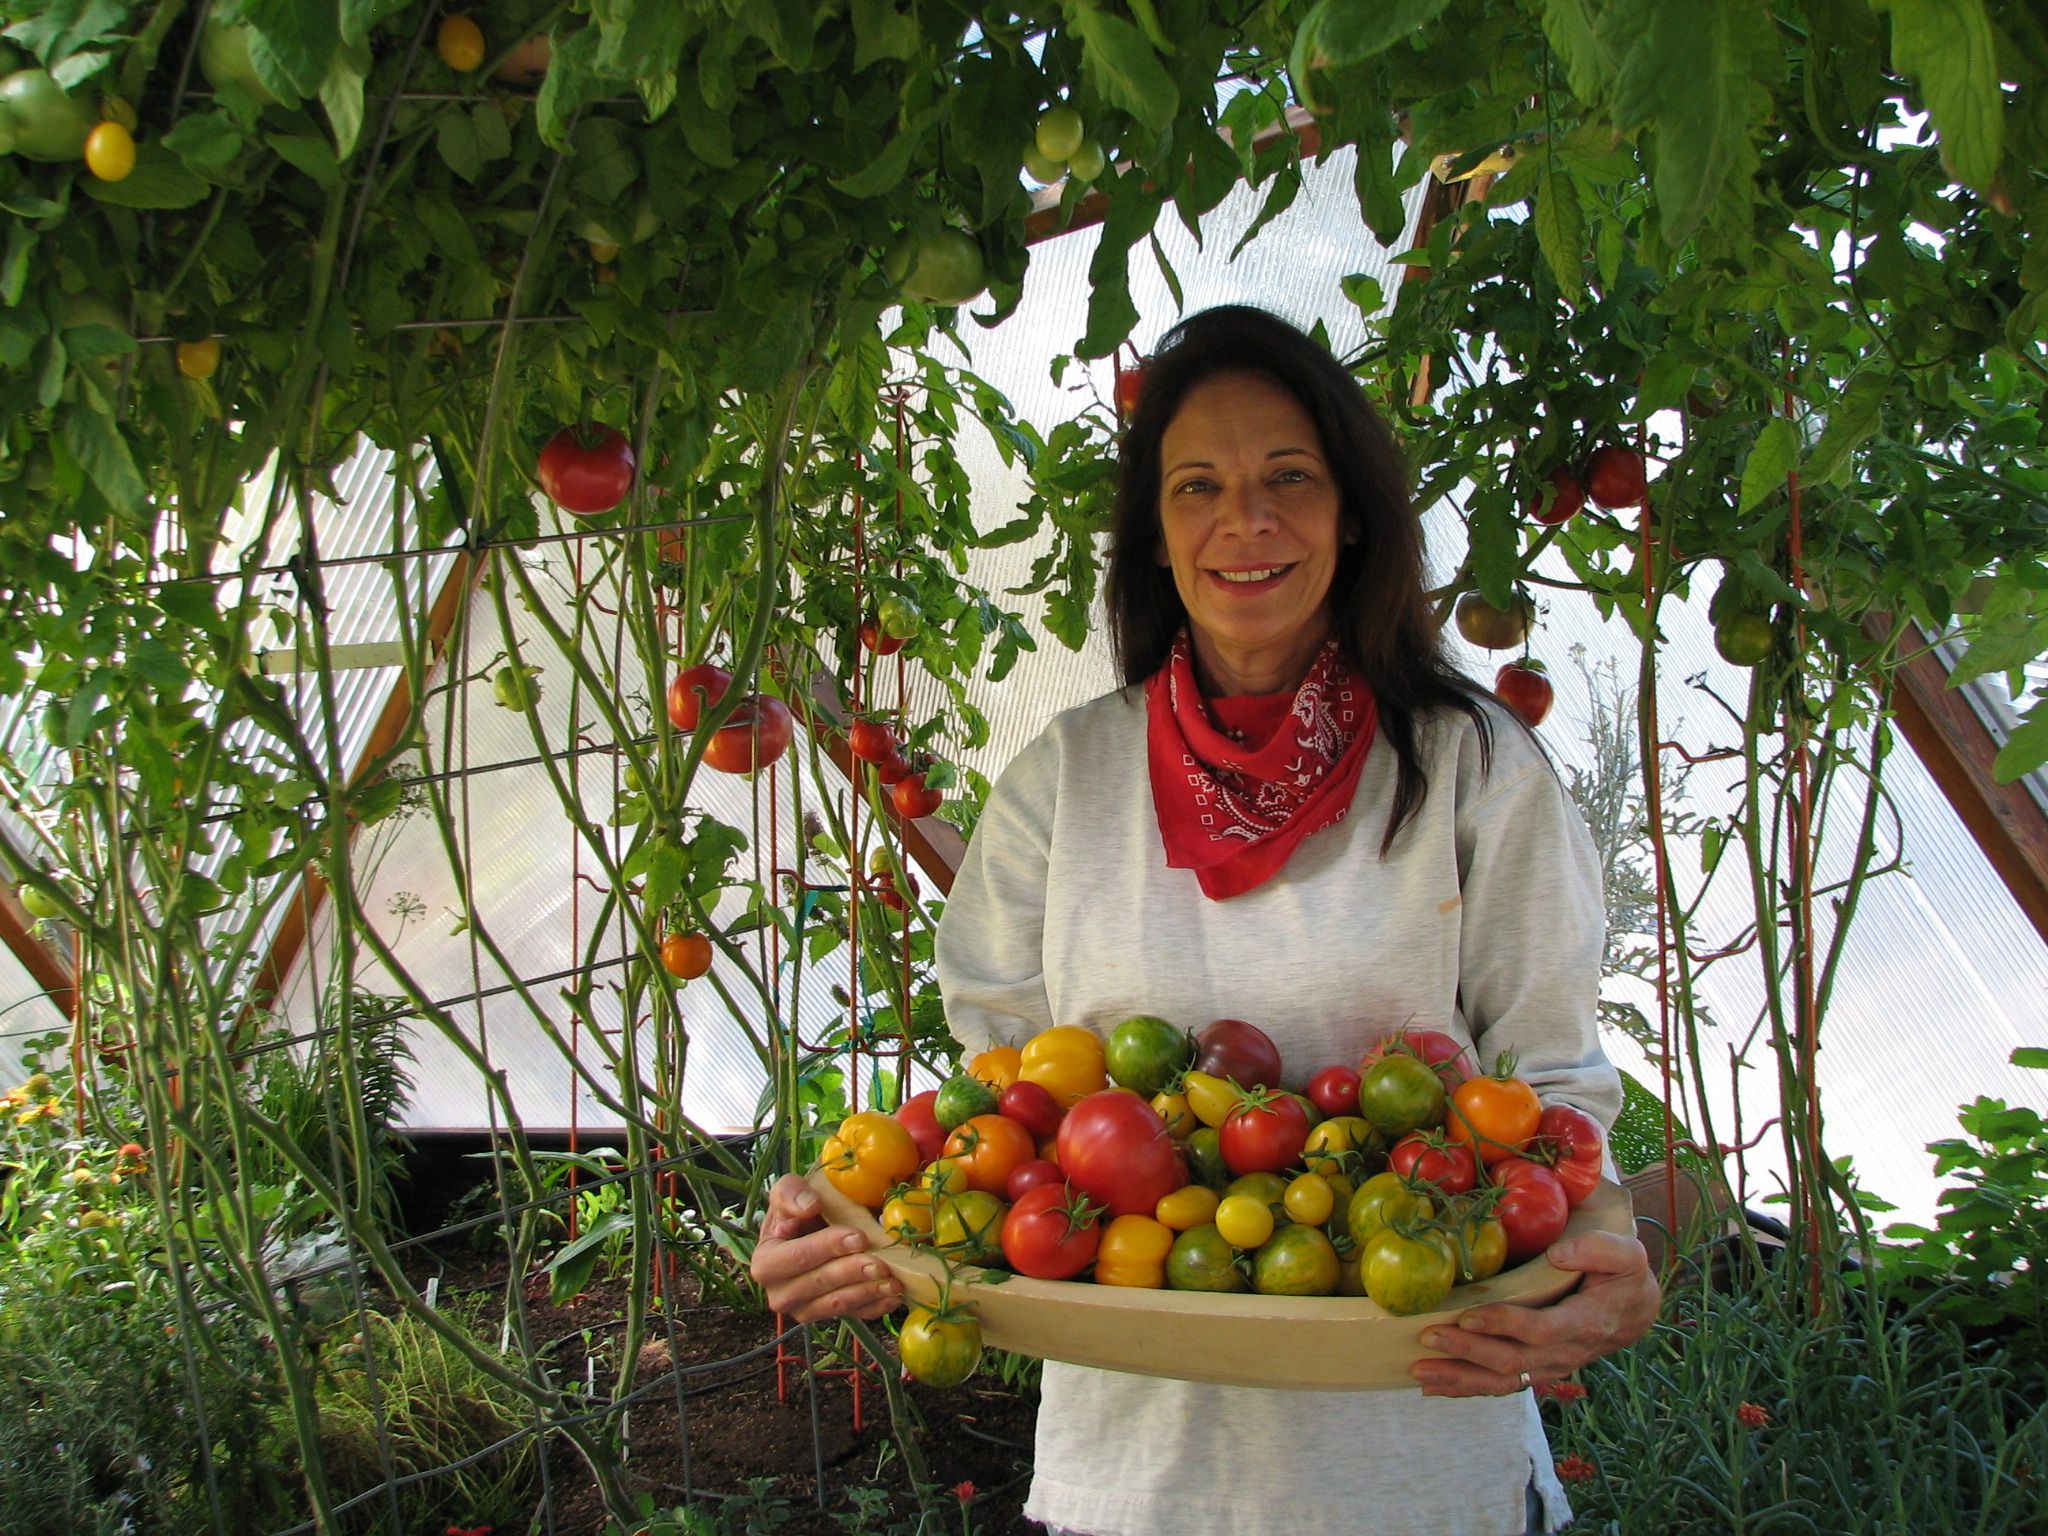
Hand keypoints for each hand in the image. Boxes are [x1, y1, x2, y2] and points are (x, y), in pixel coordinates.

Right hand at [749, 1174, 904, 1323]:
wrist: (808, 1231)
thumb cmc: (796, 1210)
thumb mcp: (787, 1192)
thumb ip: (791, 1193)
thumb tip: (810, 1206)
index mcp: (765, 1263)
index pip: (798, 1257)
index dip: (828, 1247)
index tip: (859, 1237)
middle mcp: (780, 1294)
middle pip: (820, 1283)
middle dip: (852, 1272)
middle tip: (882, 1263)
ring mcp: (803, 1310)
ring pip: (837, 1305)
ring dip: (868, 1293)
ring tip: (893, 1281)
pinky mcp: (827, 1318)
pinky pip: (853, 1315)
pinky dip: (875, 1306)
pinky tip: (893, 1296)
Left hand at [1411, 1230, 1659, 1396]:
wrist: (1635, 1311)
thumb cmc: (1624, 1276)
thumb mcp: (1626, 1255)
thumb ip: (1597, 1250)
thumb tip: (1558, 1254)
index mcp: (1584, 1322)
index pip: (1540, 1330)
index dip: (1503, 1325)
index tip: (1467, 1317)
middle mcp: (1565, 1352)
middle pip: (1512, 1361)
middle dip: (1467, 1352)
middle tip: (1428, 1338)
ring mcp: (1550, 1366)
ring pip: (1503, 1380)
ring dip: (1460, 1379)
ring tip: (1420, 1372)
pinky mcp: (1538, 1368)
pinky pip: (1501, 1384)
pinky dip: (1467, 1388)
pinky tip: (1434, 1386)